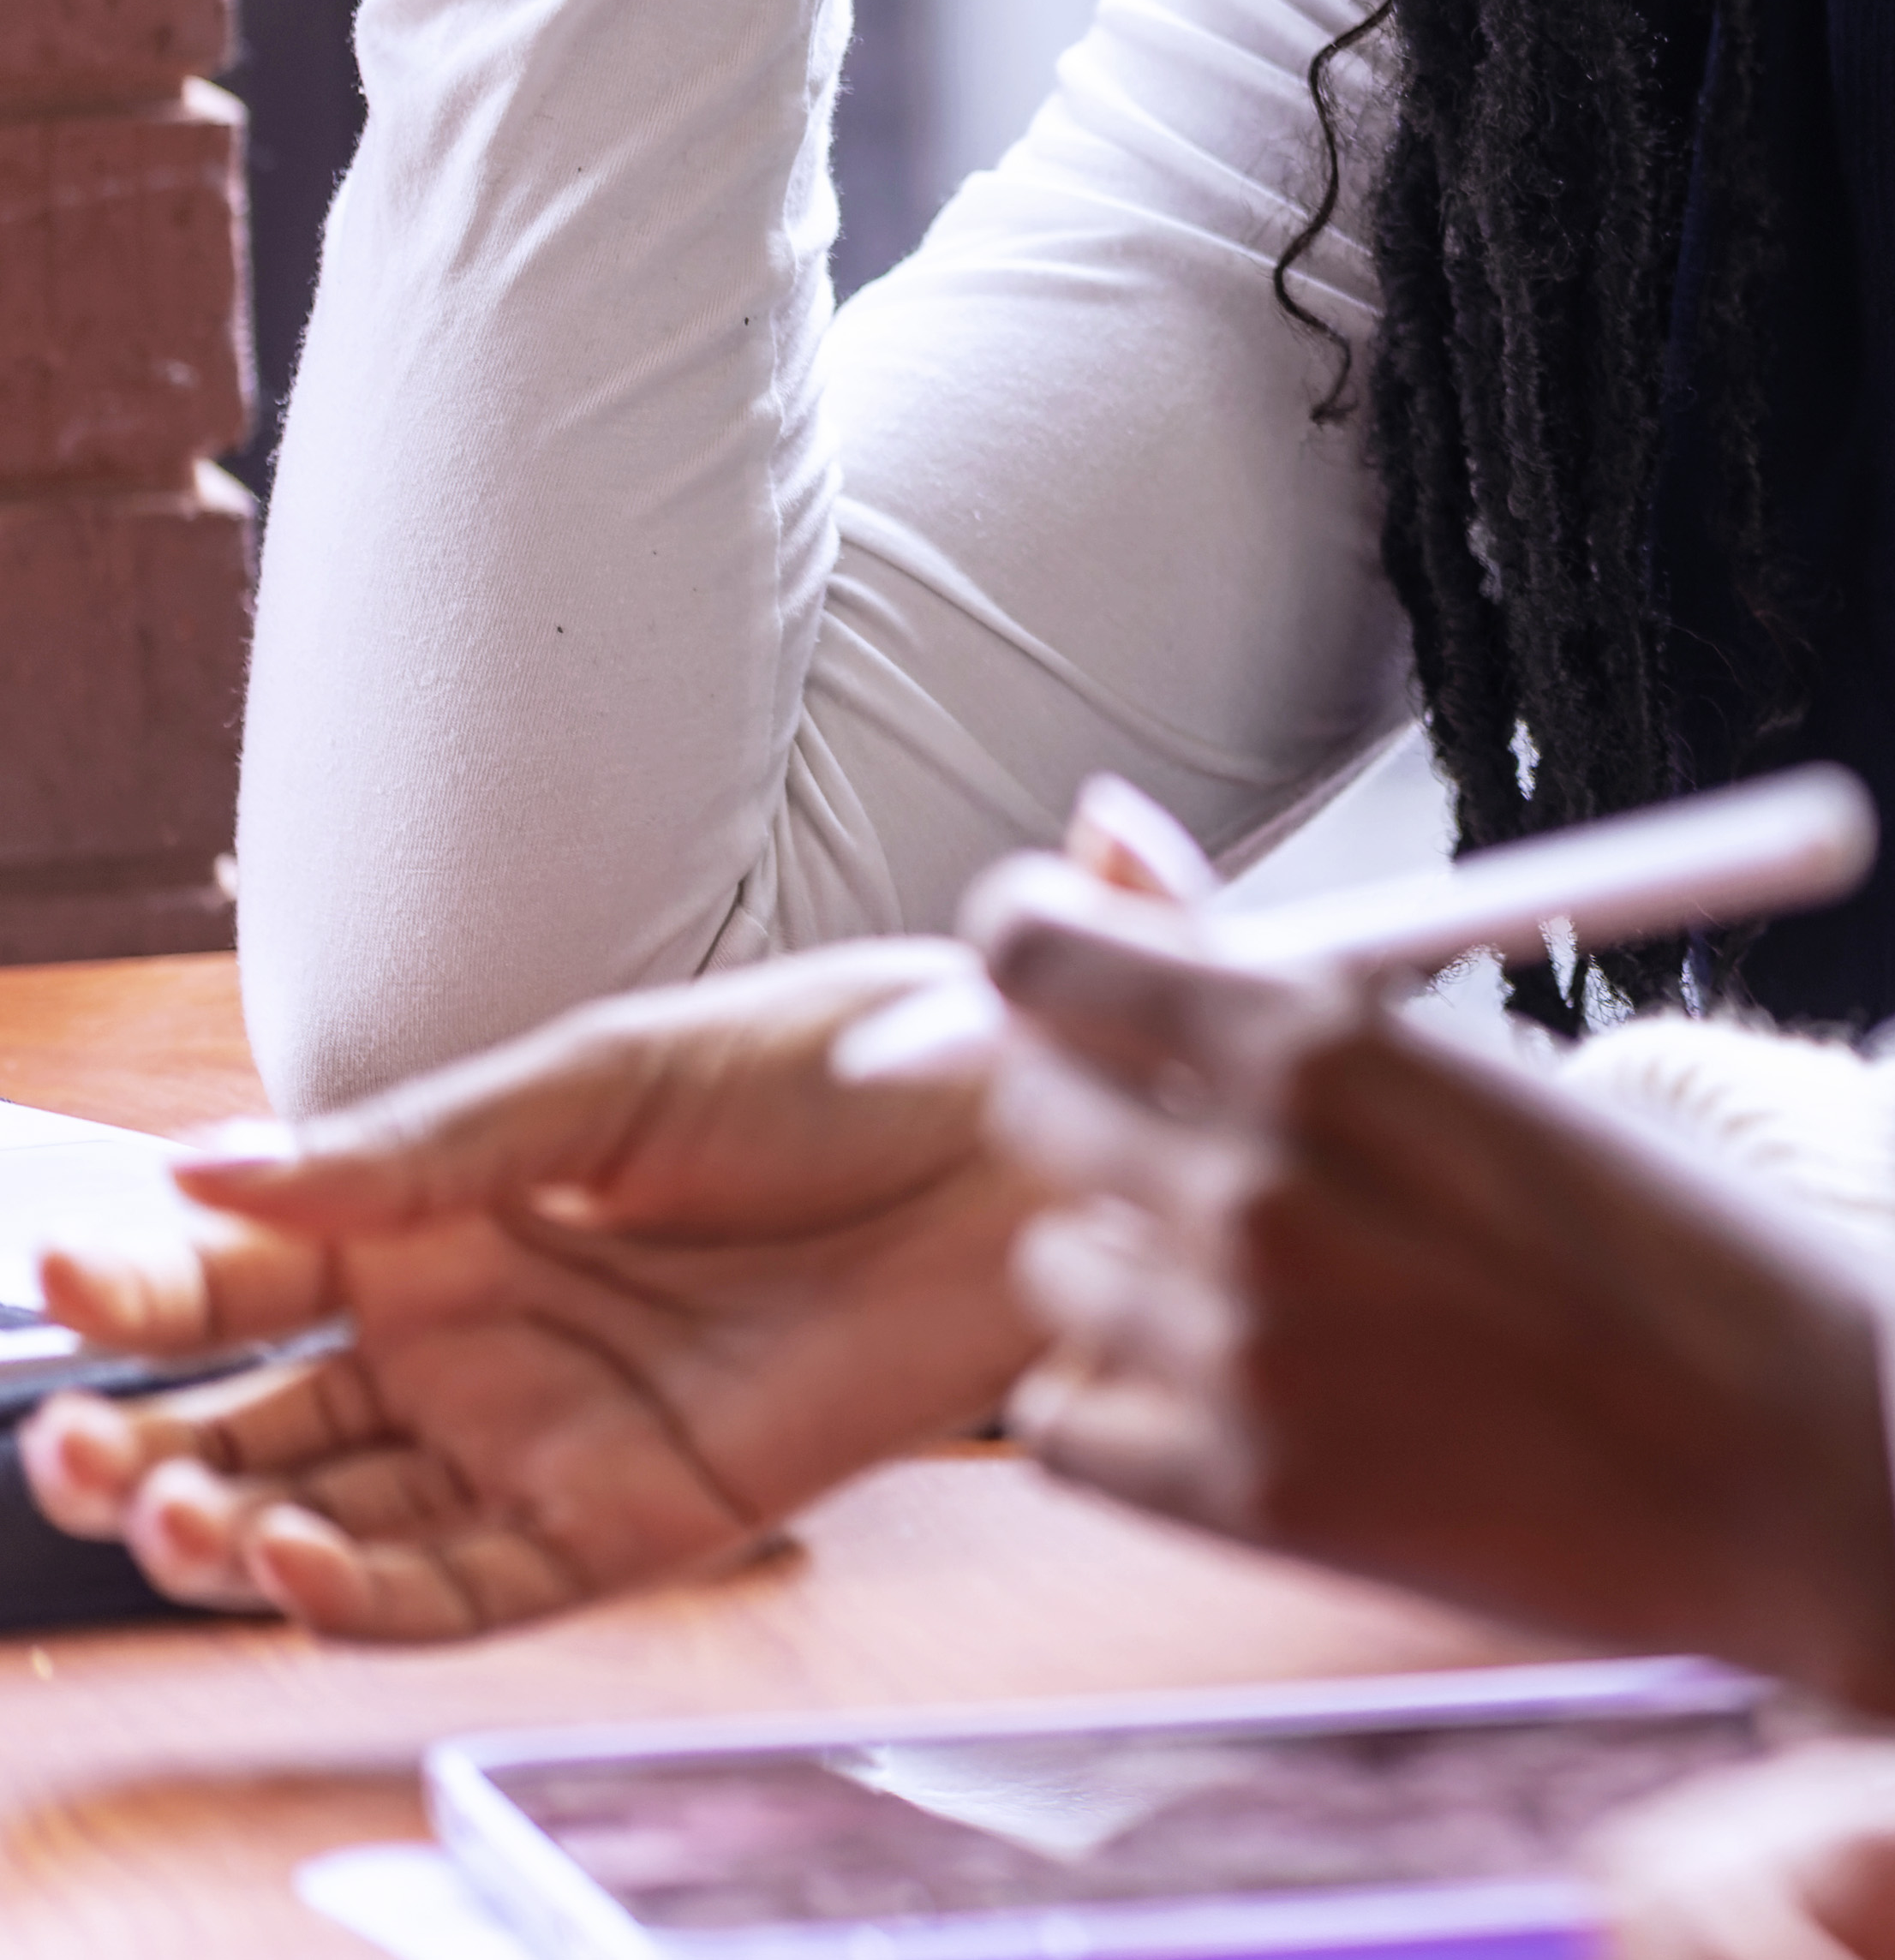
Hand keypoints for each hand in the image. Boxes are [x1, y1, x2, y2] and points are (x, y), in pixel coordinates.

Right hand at [12, 940, 1041, 1634]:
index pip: (238, 1280)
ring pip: (332, 1525)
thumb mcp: (609, 1082)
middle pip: (253, 1428)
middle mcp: (471, 1340)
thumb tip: (201, 1168)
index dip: (140, 1292)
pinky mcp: (633, 1515)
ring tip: (166, 1505)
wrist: (1026, 1129)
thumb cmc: (840, 1070)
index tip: (60, 1273)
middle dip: (137, 1449)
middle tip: (72, 1446)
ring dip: (228, 1533)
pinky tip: (291, 1560)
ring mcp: (541, 1436)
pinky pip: (469, 1587)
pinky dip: (366, 1595)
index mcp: (440, 1218)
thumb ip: (416, 1150)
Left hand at [965, 861, 1894, 1707]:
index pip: (1044, 955)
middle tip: (1213, 1146)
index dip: (1035, 955)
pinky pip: (1066, 1425)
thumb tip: (1102, 833)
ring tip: (1281, 1288)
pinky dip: (1125, 1407)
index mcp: (1324, 1042)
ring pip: (1050, 1273)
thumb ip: (1275, 979)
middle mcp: (1251, 1182)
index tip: (1056, 974)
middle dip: (1095, 1109)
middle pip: (1033, 1106)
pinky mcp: (1236, 1498)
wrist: (1795, 1464)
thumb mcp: (1489, 1071)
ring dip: (1125, 1268)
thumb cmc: (1677, 1249)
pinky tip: (1246, 1389)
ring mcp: (1234, 1348)